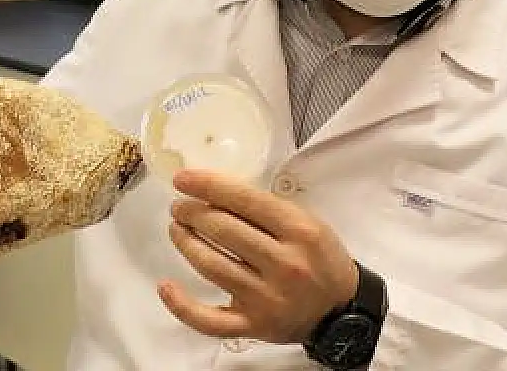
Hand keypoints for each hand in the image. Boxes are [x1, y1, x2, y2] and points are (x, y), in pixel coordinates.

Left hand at [159, 169, 359, 344]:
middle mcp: (283, 264)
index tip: (182, 179)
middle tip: (180, 208)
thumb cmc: (320, 258)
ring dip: (186, 243)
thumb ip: (266, 209)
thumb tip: (215, 192)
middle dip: (192, 213)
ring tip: (177, 229)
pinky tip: (165, 286)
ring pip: (211, 266)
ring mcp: (266, 299)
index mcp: (299, 231)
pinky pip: (209, 320)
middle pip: (223, 230)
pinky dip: (182, 305)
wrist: (342, 310)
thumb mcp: (307, 222)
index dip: (207, 186)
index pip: (244, 200)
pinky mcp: (253, 326)